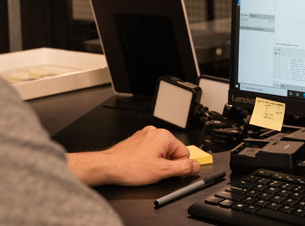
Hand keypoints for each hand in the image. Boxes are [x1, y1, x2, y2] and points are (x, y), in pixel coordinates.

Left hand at [66, 126, 200, 186]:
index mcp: (164, 136)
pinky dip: (148, 159)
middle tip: (155, 171)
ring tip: (145, 169)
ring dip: (157, 162)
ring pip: (161, 152)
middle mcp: (155, 132)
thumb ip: (184, 168)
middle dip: (167, 163)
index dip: (178, 166)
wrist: (108, 167)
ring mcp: (144, 135)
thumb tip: (196, 165)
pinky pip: (150, 151)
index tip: (169, 172)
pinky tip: (140, 166)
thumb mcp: (163, 171)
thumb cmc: (130, 167)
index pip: (185, 153)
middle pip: (173, 151)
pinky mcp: (137, 141)